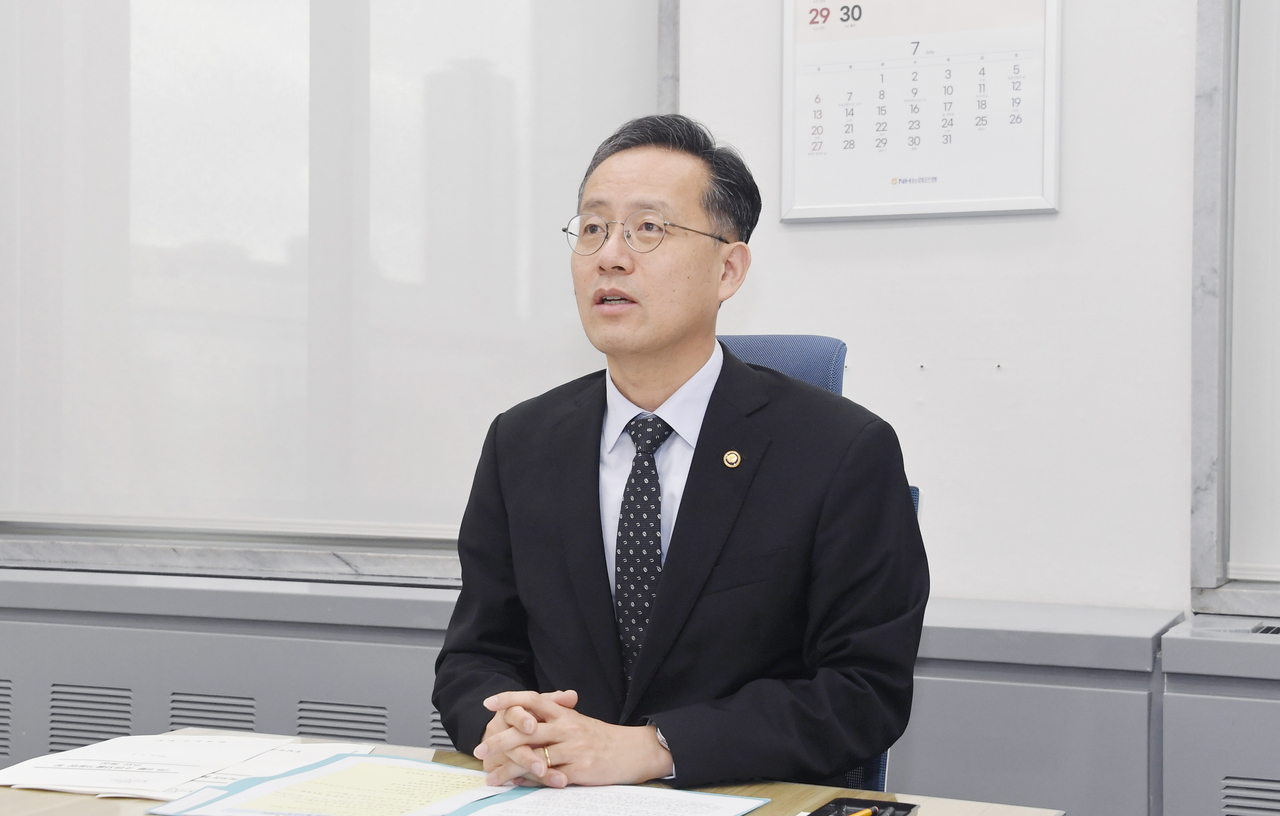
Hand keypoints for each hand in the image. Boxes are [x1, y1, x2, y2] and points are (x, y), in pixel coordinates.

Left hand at [473, 690, 672, 787]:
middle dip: (499, 740)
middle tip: (479, 748)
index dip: (510, 699)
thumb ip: (555, 718)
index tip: (488, 703)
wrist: (634, 751)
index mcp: (565, 713)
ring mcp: (573, 749)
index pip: (534, 699)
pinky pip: (549, 776)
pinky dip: (530, 781)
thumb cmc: (603, 738)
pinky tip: (517, 785)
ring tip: (492, 776)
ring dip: (509, 767)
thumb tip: (527, 718)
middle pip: (526, 730)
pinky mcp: (579, 770)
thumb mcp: (579, 721)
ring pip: (534, 756)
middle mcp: (567, 727)